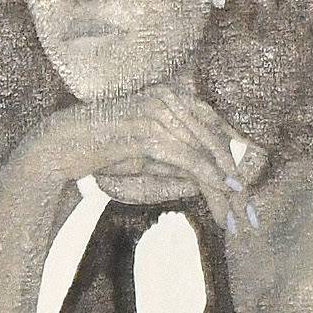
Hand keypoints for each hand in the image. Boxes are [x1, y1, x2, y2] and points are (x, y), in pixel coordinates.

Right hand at [24, 83, 262, 240]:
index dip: (235, 154)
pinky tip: (225, 195)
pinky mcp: (151, 131)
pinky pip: (190, 159)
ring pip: (207, 153)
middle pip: (215, 141)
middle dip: (235, 178)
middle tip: (249, 210)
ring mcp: (161, 112)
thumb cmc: (101, 153)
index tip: (247, 184)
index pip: (214, 125)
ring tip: (237, 214)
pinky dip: (210, 180)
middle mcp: (171, 99)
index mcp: (171, 98)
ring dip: (226, 188)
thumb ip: (179, 168)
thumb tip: (212, 182)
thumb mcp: (149, 162)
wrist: (63, 147)